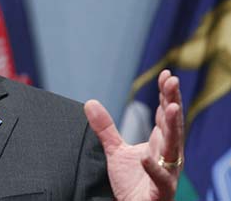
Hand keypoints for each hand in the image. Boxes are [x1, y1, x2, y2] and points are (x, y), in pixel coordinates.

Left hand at [84, 70, 183, 200]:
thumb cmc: (132, 183)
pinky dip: (154, 168)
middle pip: (172, 125)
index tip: (166, 75)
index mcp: (161, 144)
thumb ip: (106, 128)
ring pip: (173, 148)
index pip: (165, 115)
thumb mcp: (115, 151)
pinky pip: (160, 179)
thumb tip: (90, 102)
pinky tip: (145, 156)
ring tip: (170, 107)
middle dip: (173, 102)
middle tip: (173, 80)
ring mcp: (167, 173)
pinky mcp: (160, 192)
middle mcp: (168, 156)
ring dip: (172, 128)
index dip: (166, 95)